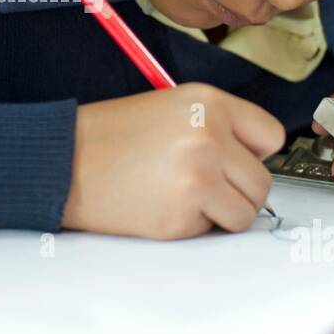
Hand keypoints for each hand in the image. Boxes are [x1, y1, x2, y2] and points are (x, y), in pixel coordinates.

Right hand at [63, 83, 285, 238]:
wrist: (62, 161)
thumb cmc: (109, 137)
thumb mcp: (170, 107)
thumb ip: (217, 125)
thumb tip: (254, 159)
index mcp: (208, 102)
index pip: (270, 135)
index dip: (253, 154)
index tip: (238, 162)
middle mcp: (209, 135)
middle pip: (262, 181)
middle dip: (237, 190)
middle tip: (203, 186)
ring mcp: (199, 176)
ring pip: (246, 212)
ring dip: (220, 213)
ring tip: (183, 197)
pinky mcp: (183, 214)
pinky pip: (212, 231)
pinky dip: (193, 227)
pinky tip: (162, 206)